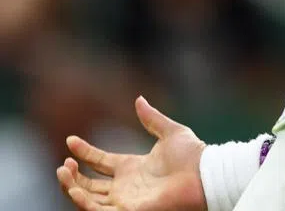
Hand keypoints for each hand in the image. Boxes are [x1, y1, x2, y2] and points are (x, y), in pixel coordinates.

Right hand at [57, 96, 206, 210]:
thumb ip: (152, 118)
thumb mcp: (170, 132)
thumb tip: (139, 99)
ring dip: (72, 187)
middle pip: (90, 183)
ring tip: (63, 171)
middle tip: (64, 163)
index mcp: (133, 167)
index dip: (84, 152)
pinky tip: (75, 189)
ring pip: (88, 198)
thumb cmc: (193, 155)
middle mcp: (126, 186)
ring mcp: (125, 200)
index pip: (100, 162)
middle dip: (73, 175)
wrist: (205, 174)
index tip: (71, 140)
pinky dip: (84, 202)